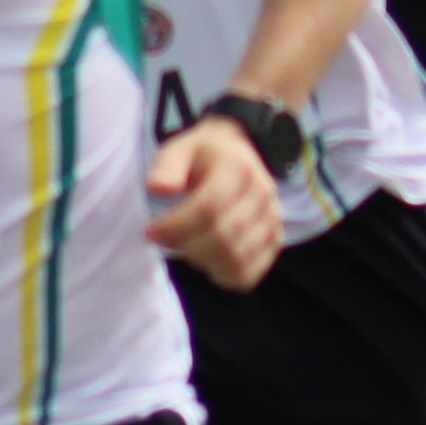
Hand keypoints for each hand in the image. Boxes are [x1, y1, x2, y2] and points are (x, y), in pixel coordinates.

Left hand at [145, 121, 284, 287]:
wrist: (239, 155)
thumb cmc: (202, 157)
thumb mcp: (179, 149)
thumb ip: (167, 167)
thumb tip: (158, 188)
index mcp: (238, 167)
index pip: (209, 207)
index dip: (176, 226)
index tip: (151, 231)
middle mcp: (262, 193)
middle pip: (223, 236)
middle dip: (185, 245)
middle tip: (164, 240)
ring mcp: (272, 219)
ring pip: (236, 259)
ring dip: (202, 261)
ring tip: (186, 246)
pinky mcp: (274, 241)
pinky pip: (248, 273)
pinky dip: (223, 275)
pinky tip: (206, 261)